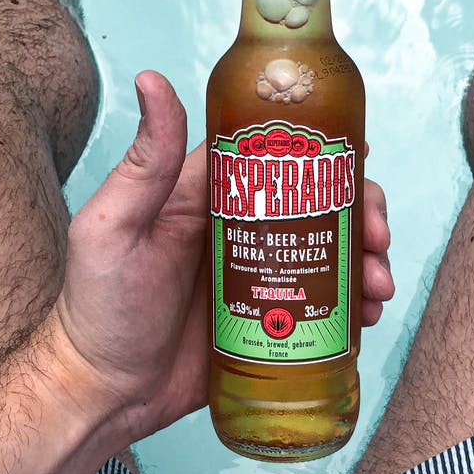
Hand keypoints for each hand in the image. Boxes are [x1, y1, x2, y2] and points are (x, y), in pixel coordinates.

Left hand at [51, 71, 394, 447]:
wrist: (104, 394)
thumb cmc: (96, 307)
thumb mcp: (113, 226)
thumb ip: (144, 161)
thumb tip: (151, 78)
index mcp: (206, 196)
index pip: (276, 156)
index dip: (323, 154)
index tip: (360, 158)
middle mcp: (238, 229)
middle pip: (317, 202)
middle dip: (360, 212)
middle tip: (376, 238)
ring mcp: (257, 275)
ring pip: (329, 251)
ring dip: (364, 259)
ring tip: (376, 287)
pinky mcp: (270, 320)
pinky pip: (323, 303)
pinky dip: (354, 304)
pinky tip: (369, 316)